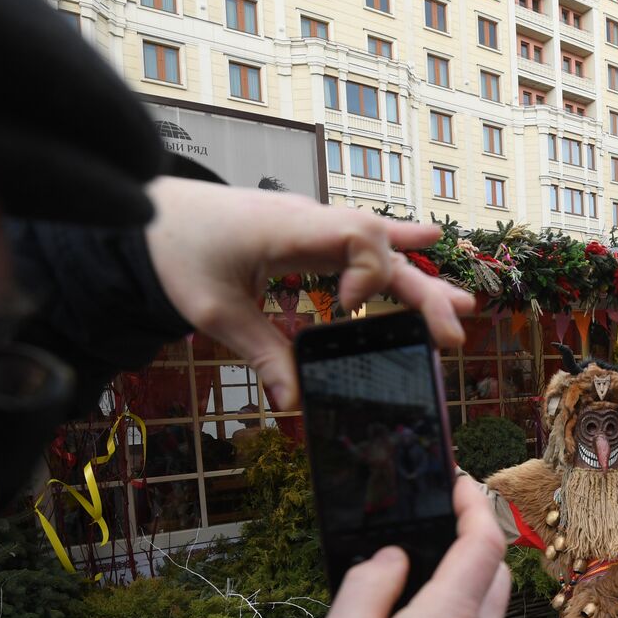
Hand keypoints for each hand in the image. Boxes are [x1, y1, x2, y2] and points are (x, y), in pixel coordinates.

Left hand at [145, 178, 474, 410]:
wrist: (154, 213)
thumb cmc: (179, 252)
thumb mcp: (213, 312)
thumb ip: (260, 353)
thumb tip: (292, 404)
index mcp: (288, 230)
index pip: (358, 236)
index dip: (368, 276)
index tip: (348, 310)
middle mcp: (312, 220)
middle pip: (383, 249)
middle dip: (421, 293)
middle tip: (452, 336)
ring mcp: (314, 223)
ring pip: (380, 245)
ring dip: (419, 277)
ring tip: (464, 307)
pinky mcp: (311, 231)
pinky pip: (362, 235)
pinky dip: (398, 242)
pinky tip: (433, 244)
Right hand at [297, 476, 509, 617]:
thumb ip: (367, 585)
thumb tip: (390, 558)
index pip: (484, 542)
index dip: (473, 503)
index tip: (455, 483)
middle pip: (495, 568)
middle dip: (473, 536)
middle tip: (434, 520)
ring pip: (492, 599)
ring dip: (468, 573)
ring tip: (421, 566)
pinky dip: (462, 606)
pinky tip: (419, 614)